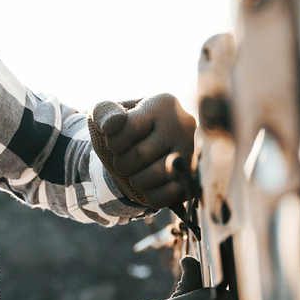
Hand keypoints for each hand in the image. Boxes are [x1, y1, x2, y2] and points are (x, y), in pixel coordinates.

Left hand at [91, 93, 197, 207]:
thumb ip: (104, 112)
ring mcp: (192, 151)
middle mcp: (184, 124)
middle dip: (123, 163)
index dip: (113, 143)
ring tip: (136, 173)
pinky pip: (169, 194)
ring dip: (136, 180)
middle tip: (125, 162)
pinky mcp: (195, 178)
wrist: (146, 155)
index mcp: (163, 103)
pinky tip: (149, 187)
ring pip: (155, 175)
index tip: (117, 142)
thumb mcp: (109, 116)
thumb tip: (111, 124)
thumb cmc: (125, 133)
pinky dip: (152, 196)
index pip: (128, 129)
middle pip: (140, 155)